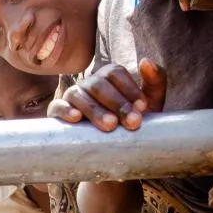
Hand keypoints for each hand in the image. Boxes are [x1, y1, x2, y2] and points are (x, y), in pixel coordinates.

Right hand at [51, 59, 167, 131]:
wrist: (114, 151)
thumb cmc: (132, 123)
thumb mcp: (150, 104)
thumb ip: (155, 81)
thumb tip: (145, 60)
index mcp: (109, 77)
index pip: (116, 73)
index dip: (129, 89)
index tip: (143, 107)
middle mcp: (89, 84)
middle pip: (99, 85)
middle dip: (117, 103)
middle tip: (133, 122)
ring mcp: (73, 96)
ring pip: (79, 95)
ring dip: (95, 110)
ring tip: (110, 126)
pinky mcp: (58, 112)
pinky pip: (57, 106)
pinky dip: (65, 110)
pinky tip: (77, 118)